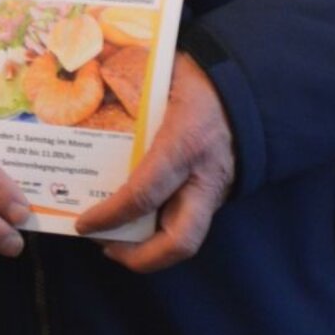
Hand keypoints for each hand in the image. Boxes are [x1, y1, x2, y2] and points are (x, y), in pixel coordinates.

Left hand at [75, 53, 234, 271]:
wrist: (251, 87)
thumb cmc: (200, 79)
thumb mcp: (165, 77)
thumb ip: (130, 87)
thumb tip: (86, 79)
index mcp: (185, 144)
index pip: (144, 195)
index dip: (111, 216)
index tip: (83, 224)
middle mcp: (203, 177)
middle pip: (179, 241)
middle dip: (140, 257)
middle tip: (105, 247)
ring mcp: (214, 191)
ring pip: (187, 240)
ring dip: (149, 250)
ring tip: (112, 240)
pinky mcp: (217, 196)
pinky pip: (188, 222)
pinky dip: (160, 230)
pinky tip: (134, 220)